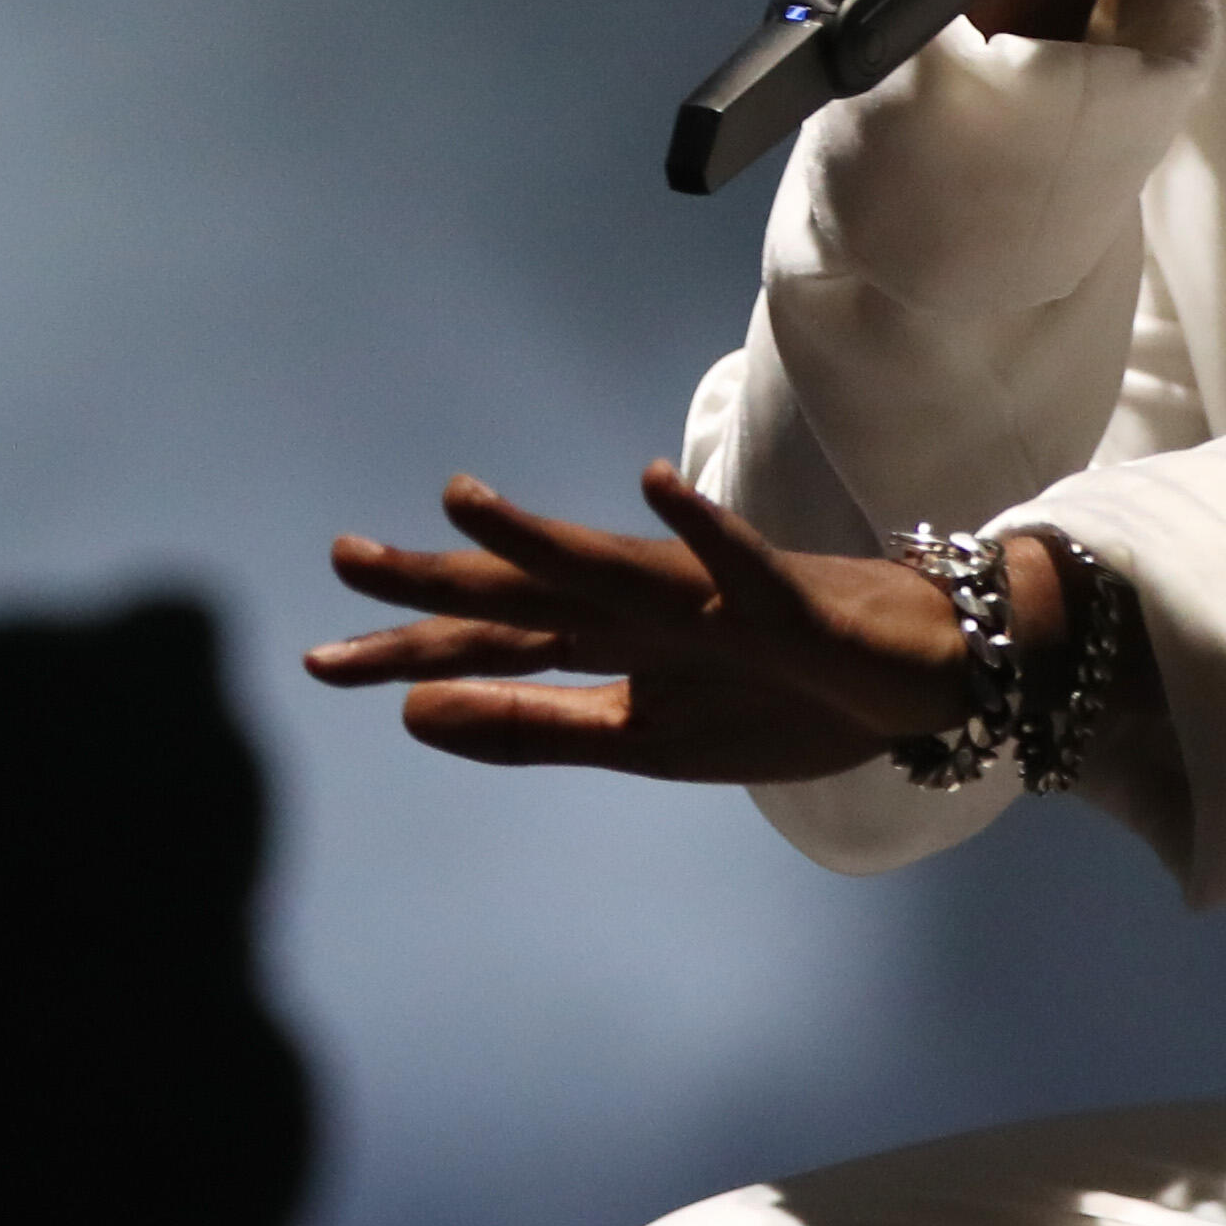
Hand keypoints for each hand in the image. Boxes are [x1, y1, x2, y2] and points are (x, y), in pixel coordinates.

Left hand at [308, 467, 989, 782]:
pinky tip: (655, 487)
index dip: (409, 650)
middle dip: (439, 582)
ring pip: (610, 563)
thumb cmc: (774, 692)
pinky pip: (735, 558)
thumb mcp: (638, 739)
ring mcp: (706, 596)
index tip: (318, 660)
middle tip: (345, 560)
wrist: (907, 673)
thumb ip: (532, 726)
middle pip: (528, 596)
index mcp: (607, 644)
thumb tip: (413, 714)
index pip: (492, 645)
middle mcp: (639, 606)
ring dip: (539, 535)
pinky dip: (697, 526)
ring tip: (462, 503)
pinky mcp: (780, 596)